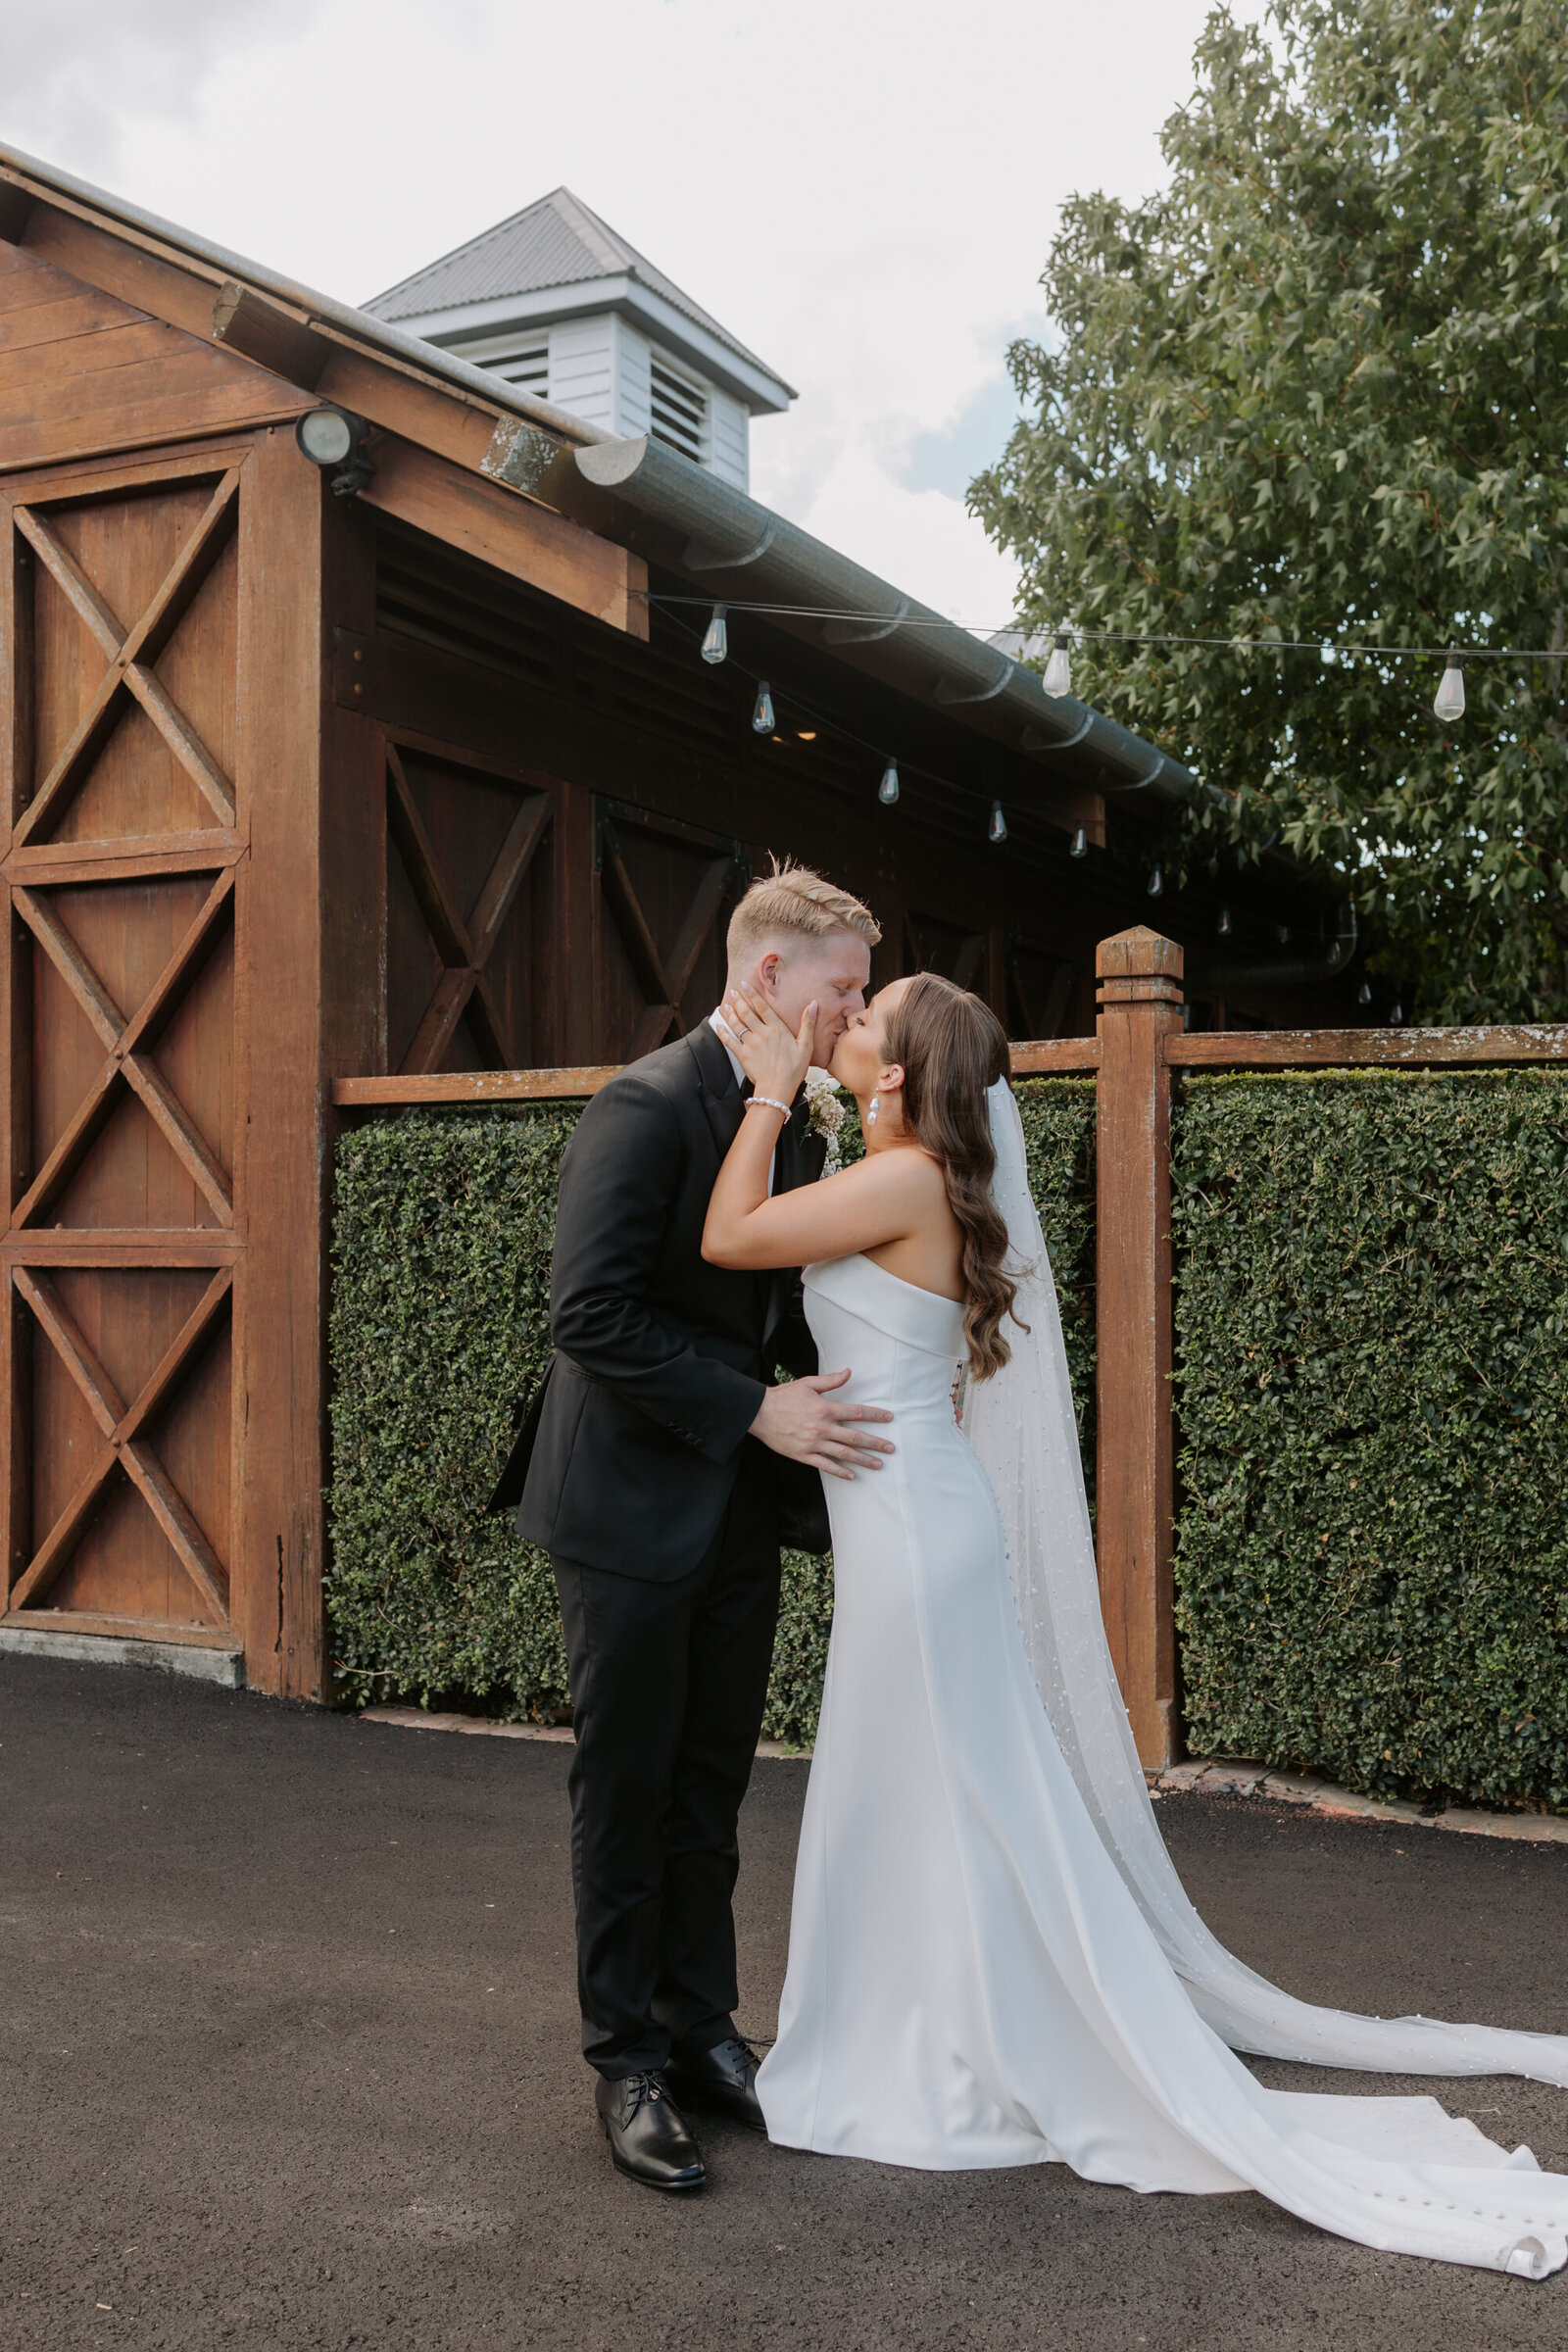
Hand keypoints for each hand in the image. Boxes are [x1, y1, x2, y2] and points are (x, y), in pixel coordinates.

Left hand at [717, 984, 812, 1107]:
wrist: (778, 1088)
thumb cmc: (794, 1070)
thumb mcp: (806, 1046)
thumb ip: (808, 1024)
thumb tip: (813, 1005)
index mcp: (777, 1029)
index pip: (763, 1007)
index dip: (753, 994)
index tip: (745, 985)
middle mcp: (762, 1033)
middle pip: (747, 1013)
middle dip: (738, 1000)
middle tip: (732, 991)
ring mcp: (750, 1044)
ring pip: (737, 1024)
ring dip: (730, 1013)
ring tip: (725, 1004)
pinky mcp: (742, 1055)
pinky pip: (729, 1041)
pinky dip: (723, 1032)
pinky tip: (719, 1026)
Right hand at [749, 1369, 893, 1480]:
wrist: (759, 1413)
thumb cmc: (783, 1397)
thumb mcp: (808, 1383)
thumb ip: (831, 1380)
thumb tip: (849, 1372)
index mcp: (825, 1408)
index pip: (856, 1412)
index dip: (874, 1415)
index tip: (889, 1417)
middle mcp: (822, 1427)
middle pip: (855, 1437)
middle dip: (875, 1443)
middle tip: (891, 1448)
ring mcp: (813, 1443)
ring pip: (843, 1453)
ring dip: (863, 1460)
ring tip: (878, 1464)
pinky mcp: (803, 1455)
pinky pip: (825, 1465)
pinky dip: (839, 1471)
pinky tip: (852, 1475)